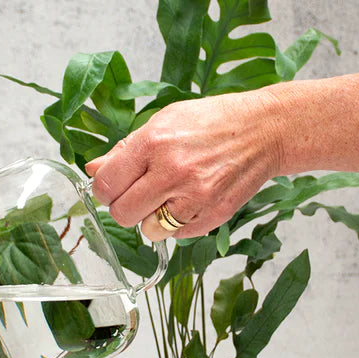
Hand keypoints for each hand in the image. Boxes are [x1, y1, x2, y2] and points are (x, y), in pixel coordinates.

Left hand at [84, 90, 284, 240]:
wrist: (265, 130)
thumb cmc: (212, 122)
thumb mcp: (163, 122)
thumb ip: (124, 150)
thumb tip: (93, 170)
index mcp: (154, 144)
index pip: (105, 185)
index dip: (105, 188)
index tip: (113, 185)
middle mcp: (173, 172)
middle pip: (122, 213)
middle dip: (124, 206)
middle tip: (138, 193)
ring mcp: (195, 197)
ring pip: (148, 231)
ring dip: (151, 219)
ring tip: (167, 197)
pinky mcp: (214, 216)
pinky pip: (177, 235)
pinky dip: (177, 224)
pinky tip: (190, 199)